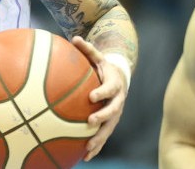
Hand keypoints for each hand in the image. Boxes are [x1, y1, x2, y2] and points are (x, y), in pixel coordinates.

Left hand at [71, 36, 128, 161]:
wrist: (120, 78)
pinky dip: (96, 147)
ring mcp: (115, 114)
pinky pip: (103, 136)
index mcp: (114, 85)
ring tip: (88, 148)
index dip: (102, 92)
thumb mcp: (98, 56)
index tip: (92, 96)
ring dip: (99, 139)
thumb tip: (74, 38)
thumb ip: (87, 49)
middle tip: (89, 122)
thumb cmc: (104, 67)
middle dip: (102, 118)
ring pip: (109, 129)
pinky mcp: (110, 123)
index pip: (110, 89)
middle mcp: (117, 102)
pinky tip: (85, 157)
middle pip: (112, 112)